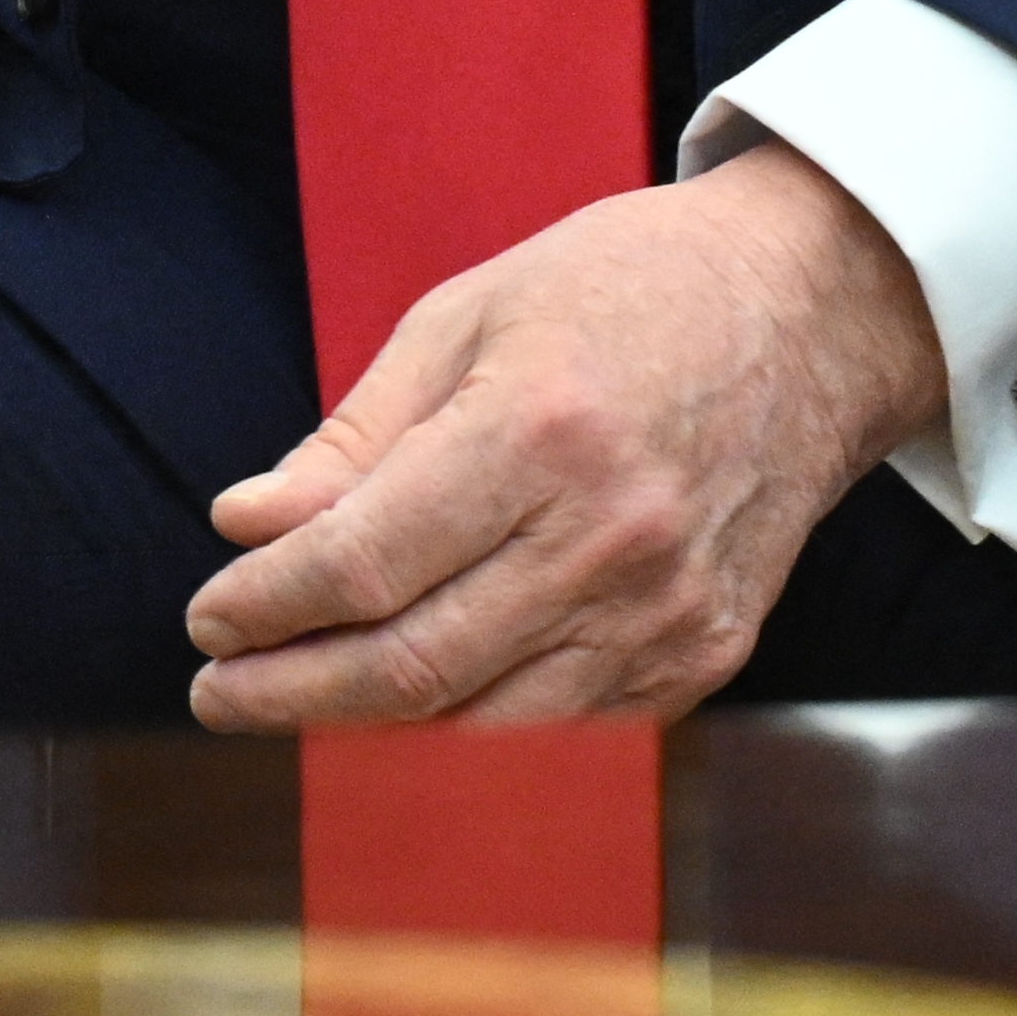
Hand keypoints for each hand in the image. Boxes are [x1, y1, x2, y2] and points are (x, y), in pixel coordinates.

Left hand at [180, 144, 944, 730]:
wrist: (812, 312)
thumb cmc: (619, 292)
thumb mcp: (464, 317)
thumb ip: (352, 439)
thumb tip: (241, 526)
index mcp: (538, 434)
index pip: (363, 567)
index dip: (265, 607)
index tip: (204, 618)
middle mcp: (611, 539)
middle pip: (412, 666)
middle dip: (289, 691)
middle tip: (215, 691)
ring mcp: (669, 611)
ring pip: (483, 718)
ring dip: (368, 720)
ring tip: (292, 693)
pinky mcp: (708, 653)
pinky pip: (564, 724)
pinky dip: (472, 719)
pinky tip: (413, 690)